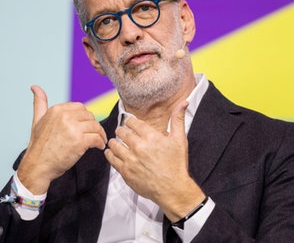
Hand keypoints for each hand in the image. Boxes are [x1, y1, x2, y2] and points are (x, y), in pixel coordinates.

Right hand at [17, 85, 106, 193]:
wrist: (37, 165)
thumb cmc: (39, 146)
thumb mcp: (37, 120)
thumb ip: (39, 102)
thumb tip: (35, 87)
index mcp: (57, 110)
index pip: (80, 107)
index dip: (85, 117)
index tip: (86, 125)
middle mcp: (65, 116)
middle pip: (89, 116)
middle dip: (93, 125)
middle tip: (95, 133)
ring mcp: (73, 128)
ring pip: (95, 126)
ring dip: (100, 134)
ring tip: (100, 140)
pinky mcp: (80, 141)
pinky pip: (97, 138)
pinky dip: (100, 142)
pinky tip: (99, 146)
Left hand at [104, 101, 204, 221]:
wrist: (173, 189)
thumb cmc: (176, 165)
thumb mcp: (180, 140)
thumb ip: (178, 120)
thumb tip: (183, 103)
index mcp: (151, 137)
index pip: (132, 122)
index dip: (129, 121)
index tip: (129, 123)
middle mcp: (139, 147)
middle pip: (122, 132)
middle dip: (121, 130)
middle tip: (121, 132)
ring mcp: (130, 160)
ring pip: (114, 145)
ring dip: (114, 142)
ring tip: (115, 142)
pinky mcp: (125, 172)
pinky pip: (112, 159)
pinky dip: (110, 154)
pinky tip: (111, 153)